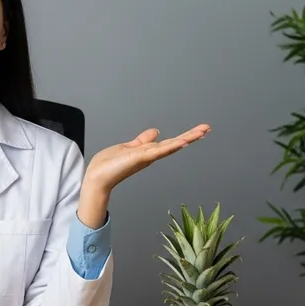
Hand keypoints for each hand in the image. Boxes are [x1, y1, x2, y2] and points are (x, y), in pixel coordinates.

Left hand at [77, 124, 210, 227]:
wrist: (97, 177)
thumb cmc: (109, 165)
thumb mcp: (129, 147)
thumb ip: (142, 140)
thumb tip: (155, 132)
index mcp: (148, 152)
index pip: (170, 142)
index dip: (185, 136)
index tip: (200, 130)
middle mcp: (150, 155)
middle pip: (174, 143)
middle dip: (191, 136)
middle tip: (207, 128)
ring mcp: (146, 157)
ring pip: (170, 146)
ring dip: (186, 139)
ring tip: (201, 132)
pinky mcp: (140, 158)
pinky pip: (158, 151)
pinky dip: (170, 146)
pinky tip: (182, 142)